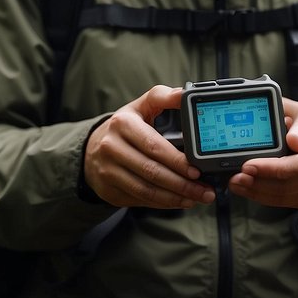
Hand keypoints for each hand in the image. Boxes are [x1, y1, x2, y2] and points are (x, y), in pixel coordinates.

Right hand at [84, 85, 216, 209]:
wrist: (92, 148)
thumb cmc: (125, 126)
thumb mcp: (141, 106)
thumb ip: (163, 98)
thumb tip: (185, 94)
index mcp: (123, 124)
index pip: (154, 146)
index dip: (177, 161)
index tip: (198, 170)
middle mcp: (112, 148)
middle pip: (152, 171)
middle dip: (182, 184)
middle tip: (205, 190)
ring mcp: (107, 172)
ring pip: (146, 190)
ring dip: (175, 198)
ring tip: (196, 198)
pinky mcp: (108, 191)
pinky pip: (139, 200)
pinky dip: (162, 203)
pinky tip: (178, 201)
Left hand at [227, 100, 297, 209]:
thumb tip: (292, 140)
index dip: (271, 169)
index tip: (248, 165)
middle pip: (288, 186)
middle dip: (258, 183)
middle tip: (235, 177)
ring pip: (285, 197)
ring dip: (258, 193)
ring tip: (237, 183)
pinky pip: (286, 202)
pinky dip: (265, 197)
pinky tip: (250, 189)